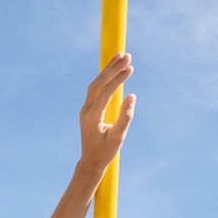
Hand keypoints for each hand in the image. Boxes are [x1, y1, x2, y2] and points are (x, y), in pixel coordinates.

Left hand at [77, 52, 135, 172]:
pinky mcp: (88, 108)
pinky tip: (113, 68)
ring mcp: (85, 108)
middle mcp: (86, 110)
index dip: (118, 79)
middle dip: (112, 68)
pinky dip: (104, 77)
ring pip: (95, 83)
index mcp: (92, 117)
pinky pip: (95, 88)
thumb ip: (125, 117)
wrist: (91, 161)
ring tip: (120, 55)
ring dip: (107, 69)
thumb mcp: (118, 137)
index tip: (130, 68)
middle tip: (127, 55)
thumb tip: (132, 97)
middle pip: (98, 83)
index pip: (105, 92)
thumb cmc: (106, 152)